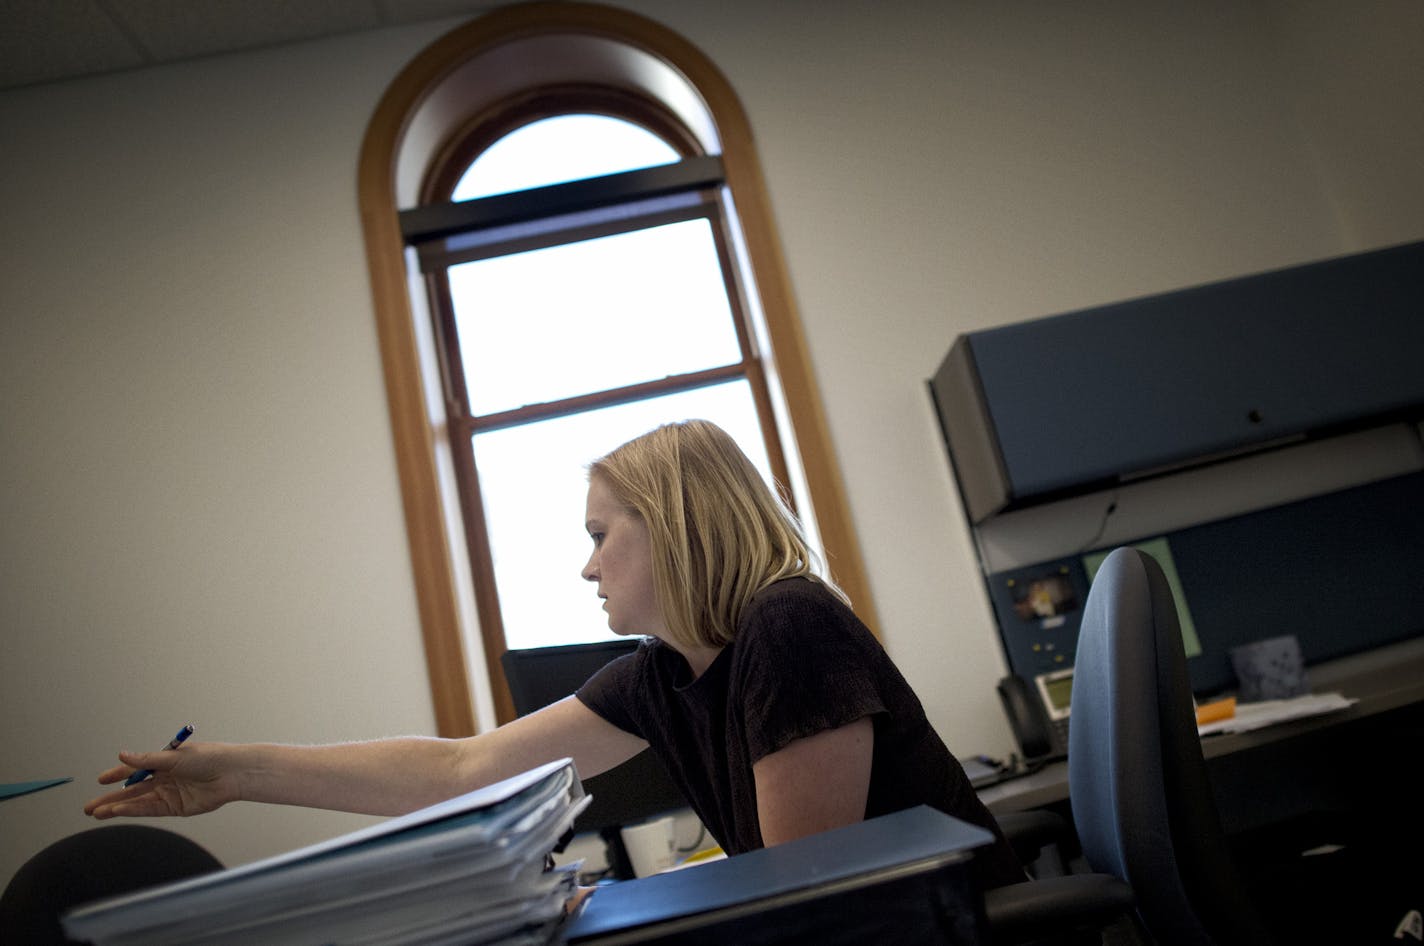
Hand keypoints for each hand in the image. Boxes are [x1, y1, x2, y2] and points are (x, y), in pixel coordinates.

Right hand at [85, 742, 237, 819]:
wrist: (233, 773)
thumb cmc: (209, 758)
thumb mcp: (174, 757)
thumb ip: (147, 760)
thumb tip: (122, 755)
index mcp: (166, 762)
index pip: (137, 769)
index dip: (119, 774)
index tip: (101, 779)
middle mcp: (166, 779)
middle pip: (133, 790)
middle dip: (111, 798)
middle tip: (89, 807)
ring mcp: (170, 794)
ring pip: (138, 802)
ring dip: (118, 807)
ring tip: (96, 813)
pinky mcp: (177, 808)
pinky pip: (151, 810)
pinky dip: (134, 811)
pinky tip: (118, 811)